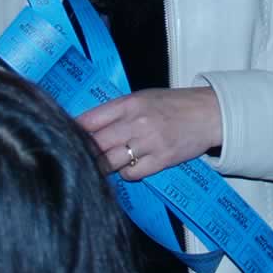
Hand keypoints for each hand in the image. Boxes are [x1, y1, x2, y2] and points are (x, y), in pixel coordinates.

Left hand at [79, 87, 222, 177]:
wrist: (210, 113)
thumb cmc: (174, 104)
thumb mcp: (143, 99)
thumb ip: (116, 112)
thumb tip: (85, 128)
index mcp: (129, 103)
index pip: (89, 120)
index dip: (72, 132)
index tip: (62, 139)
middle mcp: (137, 122)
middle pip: (95, 144)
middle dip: (84, 153)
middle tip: (76, 159)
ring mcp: (149, 142)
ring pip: (110, 162)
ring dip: (103, 166)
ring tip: (102, 165)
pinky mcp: (161, 160)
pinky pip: (132, 173)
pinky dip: (127, 173)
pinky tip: (130, 166)